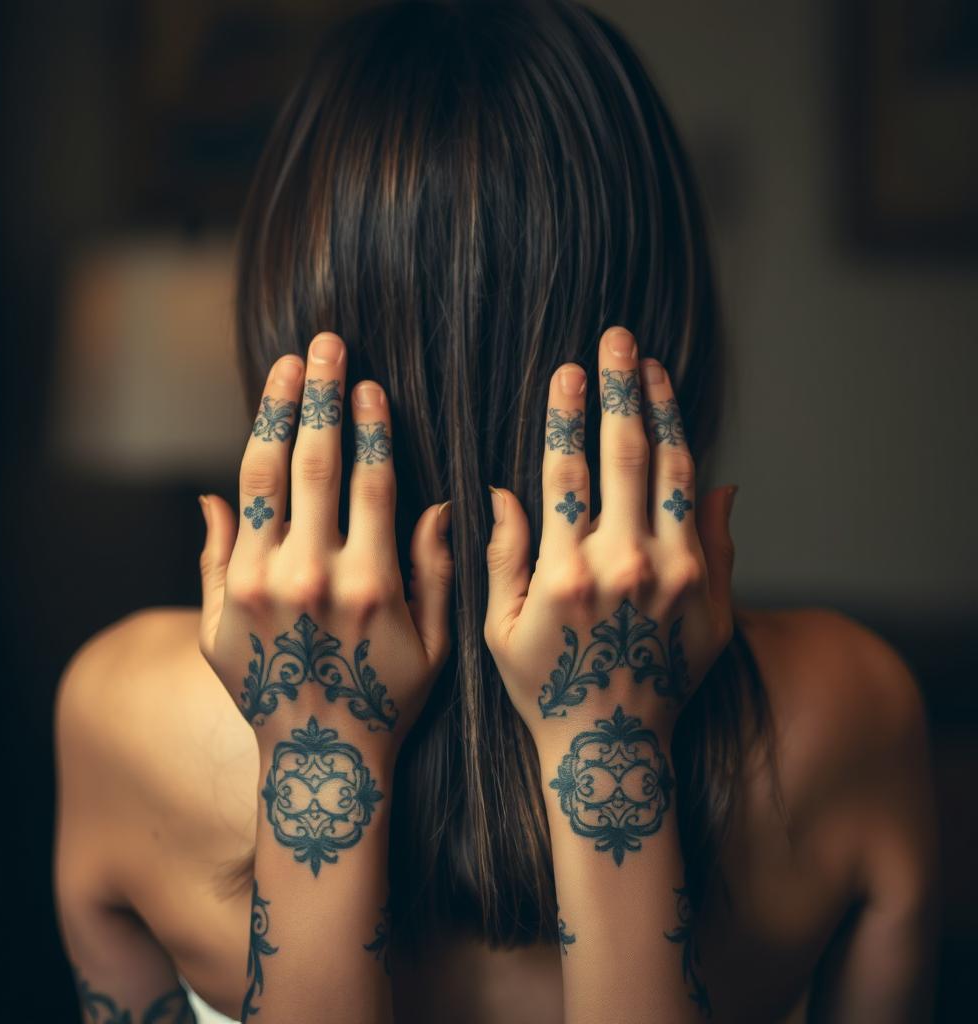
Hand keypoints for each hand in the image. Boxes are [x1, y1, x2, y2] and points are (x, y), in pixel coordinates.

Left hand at [197, 332, 453, 759]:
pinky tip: (256, 438)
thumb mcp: (436, 644)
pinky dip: (243, 480)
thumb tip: (437, 503)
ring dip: (276, 416)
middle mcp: (309, 579)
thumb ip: (436, 570)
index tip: (370, 383)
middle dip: (319, 396)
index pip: (370, 480)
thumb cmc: (389, 701)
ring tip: (288, 370)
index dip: (371, 425)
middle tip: (325, 345)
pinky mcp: (220, 605)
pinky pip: (229, 527)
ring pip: (263, 481)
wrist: (320, 762)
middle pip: (313, 463)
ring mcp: (257, 590)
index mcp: (370, 584)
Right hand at [484, 326, 735, 747]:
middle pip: (625, 457)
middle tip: (617, 339)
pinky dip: (694, 471)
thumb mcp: (498, 629)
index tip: (568, 371)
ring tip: (652, 368)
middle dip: (620, 390)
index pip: (567, 472)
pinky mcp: (710, 595)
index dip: (567, 414)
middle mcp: (624, 569)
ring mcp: (675, 580)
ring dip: (662, 414)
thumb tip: (503, 489)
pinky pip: (705, 518)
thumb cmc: (545, 690)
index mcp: (565, 574)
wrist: (612, 747)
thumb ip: (503, 555)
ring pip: (672, 475)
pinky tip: (683, 432)